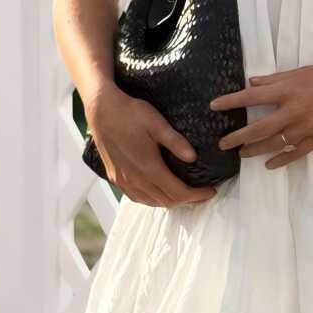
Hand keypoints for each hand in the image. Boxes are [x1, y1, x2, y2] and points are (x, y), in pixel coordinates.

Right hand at [85, 83, 217, 206]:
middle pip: (166, 200)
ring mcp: (123, 180)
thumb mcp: (157, 123)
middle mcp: (135, 179)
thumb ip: (176, 142)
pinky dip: (152, 199)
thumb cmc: (130, 113)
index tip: (211, 191)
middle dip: (187, 200)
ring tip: (185, 194)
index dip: (197, 195)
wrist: (101, 110)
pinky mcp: (115, 177)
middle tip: (202, 194)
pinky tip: (159, 192)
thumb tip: (193, 157)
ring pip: (151, 201)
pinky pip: (137, 197)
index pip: (178, 192)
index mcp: (148, 167)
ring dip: (170, 201)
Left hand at [209, 62, 312, 169]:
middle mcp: (292, 111)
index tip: (213, 106)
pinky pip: (294, 154)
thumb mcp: (301, 71)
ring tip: (242, 154)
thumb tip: (251, 83)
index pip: (251, 97)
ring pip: (273, 144)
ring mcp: (304, 128)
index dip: (230, 101)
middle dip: (237, 137)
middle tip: (222, 143)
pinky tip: (268, 165)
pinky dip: (280, 160)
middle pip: (258, 127)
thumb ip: (275, 79)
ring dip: (254, 150)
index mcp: (287, 90)